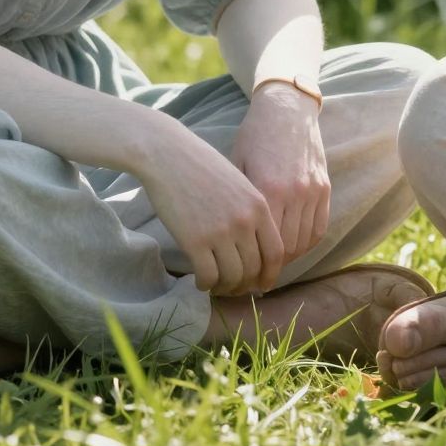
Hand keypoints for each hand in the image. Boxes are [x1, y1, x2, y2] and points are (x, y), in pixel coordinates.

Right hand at [136, 110, 285, 296]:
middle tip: (235, 289)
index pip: (276, 252)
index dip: (270, 274)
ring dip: (225, 287)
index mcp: (259, 206)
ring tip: (217, 285)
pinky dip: (206, 284)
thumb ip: (250, 211)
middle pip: (254, 269)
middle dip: (246, 285)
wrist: (169, 155)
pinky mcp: (195, 241)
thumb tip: (254, 246)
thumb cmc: (202, 166)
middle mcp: (244, 221)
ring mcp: (221, 232)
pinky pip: (208, 276)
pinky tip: (200, 281)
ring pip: (232, 277)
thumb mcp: (239, 182)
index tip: (262, 284)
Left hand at [230, 81, 330, 288]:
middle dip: (270, 268)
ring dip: (289, 258)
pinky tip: (292, 246)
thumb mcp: (236, 166)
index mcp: (268, 191)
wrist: (286, 108)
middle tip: (255, 279)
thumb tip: (223, 241)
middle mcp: (294, 194)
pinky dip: (307, 242)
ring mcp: (313, 191)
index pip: (264, 245)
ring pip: (304, 242)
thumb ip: (238, 203)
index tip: (241, 278)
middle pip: (286, 249)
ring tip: (272, 265)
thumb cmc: (254, 136)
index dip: (253, 266)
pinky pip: (319, 227)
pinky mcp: (324, 186)